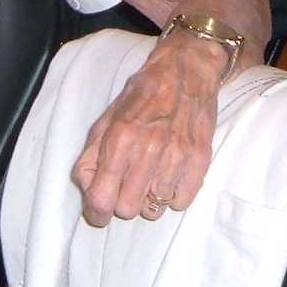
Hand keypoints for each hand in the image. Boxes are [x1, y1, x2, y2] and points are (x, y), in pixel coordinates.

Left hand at [72, 34, 222, 226]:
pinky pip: (181, 203)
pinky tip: (168, 175)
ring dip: (148, 198)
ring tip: (149, 175)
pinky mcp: (200, 162)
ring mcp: (176, 157)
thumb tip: (86, 187)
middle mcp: (148, 150)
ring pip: (154, 209)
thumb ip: (92, 154)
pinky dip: (172, 195)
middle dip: (122, 202)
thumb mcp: (106, 119)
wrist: (185, 73)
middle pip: (128, 209)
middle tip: (126, 184)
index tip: (97, 214)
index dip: (96, 212)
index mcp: (119, 138)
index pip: (102, 196)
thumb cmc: (141, 96)